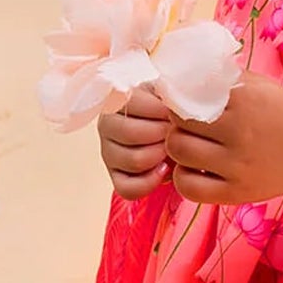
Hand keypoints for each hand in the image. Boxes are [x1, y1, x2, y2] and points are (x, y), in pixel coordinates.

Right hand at [97, 84, 171, 198]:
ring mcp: (109, 153)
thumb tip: (174, 108)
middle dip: (162, 135)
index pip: (131, 103)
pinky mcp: (116, 178)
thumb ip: (169, 95)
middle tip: (176, 134)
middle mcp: (106, 125)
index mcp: (116, 98)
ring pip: (134, 160)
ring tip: (171, 150)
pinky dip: (150, 182)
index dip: (159, 110)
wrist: (173, 130)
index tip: (174, 113)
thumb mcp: (169, 94)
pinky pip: (129, 188)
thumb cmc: (170, 110)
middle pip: (131, 133)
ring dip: (160, 157)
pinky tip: (163, 170)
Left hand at [165, 75, 282, 205]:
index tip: (182, 102)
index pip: (188, 94)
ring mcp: (238, 166)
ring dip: (178, 147)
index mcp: (245, 100)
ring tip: (189, 145)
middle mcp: (241, 132)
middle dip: (176, 122)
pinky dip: (182, 178)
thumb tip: (183, 71)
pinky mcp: (236, 192)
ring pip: (179, 152)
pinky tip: (193, 169)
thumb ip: (225, 76)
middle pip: (179, 123)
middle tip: (184, 124)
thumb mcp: (260, 86)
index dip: (178, 98)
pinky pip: (189, 187)